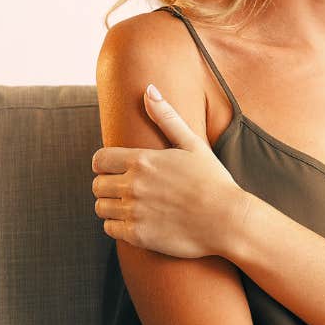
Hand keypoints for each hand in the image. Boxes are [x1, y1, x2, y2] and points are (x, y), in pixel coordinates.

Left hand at [91, 84, 250, 258]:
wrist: (226, 220)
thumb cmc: (212, 180)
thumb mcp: (192, 144)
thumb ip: (167, 117)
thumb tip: (149, 89)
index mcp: (143, 160)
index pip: (99, 160)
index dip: (104, 164)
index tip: (114, 169)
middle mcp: (134, 184)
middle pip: (97, 184)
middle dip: (108, 185)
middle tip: (126, 189)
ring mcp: (134, 211)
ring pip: (101, 207)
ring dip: (111, 206)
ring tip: (130, 205)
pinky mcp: (137, 235)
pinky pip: (110, 229)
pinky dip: (117, 225)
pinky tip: (136, 221)